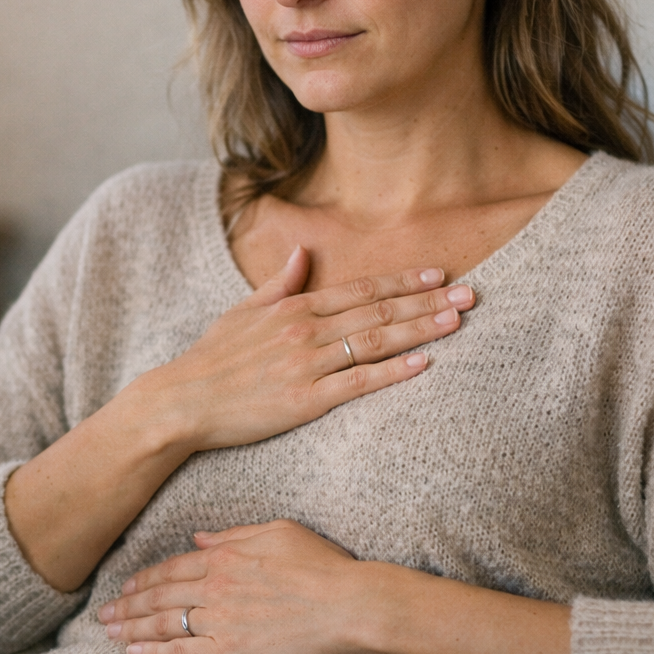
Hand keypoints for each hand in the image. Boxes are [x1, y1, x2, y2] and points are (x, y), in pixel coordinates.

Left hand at [99, 520, 366, 653]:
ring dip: (131, 628)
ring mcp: (220, 619)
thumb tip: (200, 537)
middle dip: (127, 605)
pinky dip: (154, 653)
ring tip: (109, 633)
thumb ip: (234, 535)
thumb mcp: (278, 531)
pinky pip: (183, 652)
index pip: (172, 567)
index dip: (145, 578)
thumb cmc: (322, 566)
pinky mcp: (231, 651)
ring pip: (163, 623)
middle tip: (103, 614)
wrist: (349, 605)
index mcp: (225, 555)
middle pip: (159, 596)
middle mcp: (215, 586)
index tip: (126, 586)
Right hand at [127, 246, 473, 453]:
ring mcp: (307, 364)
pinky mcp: (305, 399)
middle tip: (471, 293)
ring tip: (458, 320)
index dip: (403, 282)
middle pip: (378, 311)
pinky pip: (358, 382)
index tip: (438, 275)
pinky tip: (423, 363)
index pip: (361, 289)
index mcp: (293, 307)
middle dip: (428, 302)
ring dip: (421, 330)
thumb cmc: (212, 359)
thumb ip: (279, 283)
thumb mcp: (243, 311)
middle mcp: (305, 329)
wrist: (182, 400)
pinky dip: (393, 371)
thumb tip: (303, 253)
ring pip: (375, 341)